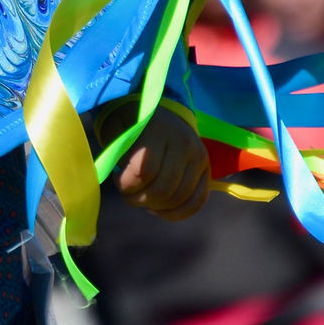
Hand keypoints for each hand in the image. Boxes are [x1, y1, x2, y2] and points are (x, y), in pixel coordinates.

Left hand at [102, 104, 210, 219]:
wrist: (160, 112)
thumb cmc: (131, 123)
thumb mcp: (117, 130)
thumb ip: (116, 155)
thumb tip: (120, 183)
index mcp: (158, 129)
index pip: (144, 170)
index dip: (127, 184)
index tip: (117, 180)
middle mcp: (184, 142)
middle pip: (163, 188)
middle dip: (140, 199)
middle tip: (128, 195)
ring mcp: (199, 156)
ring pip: (180, 198)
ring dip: (156, 206)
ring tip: (141, 200)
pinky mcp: (206, 169)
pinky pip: (197, 201)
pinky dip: (177, 212)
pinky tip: (159, 210)